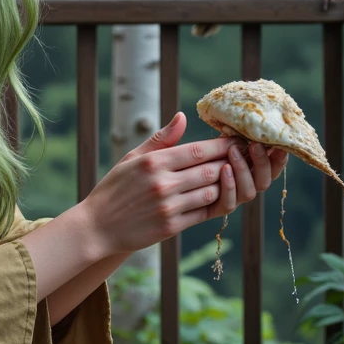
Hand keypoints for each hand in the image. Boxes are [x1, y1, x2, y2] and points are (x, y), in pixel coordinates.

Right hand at [80, 111, 285, 257]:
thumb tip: (183, 116)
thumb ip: (161, 139)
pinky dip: (215, 204)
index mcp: (154, 162)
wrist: (97, 226)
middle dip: (231, 162)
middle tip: (246, 157)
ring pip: (211, 192)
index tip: (237, 141)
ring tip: (236, 175)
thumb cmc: (115, 188)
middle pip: (210, 170)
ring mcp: (168, 206)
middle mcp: (163, 183)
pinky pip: (203, 213)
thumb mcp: (132, 158)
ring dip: (226, 184)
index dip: (223, 145)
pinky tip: (222, 196)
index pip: (199, 150)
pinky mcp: (171, 227)